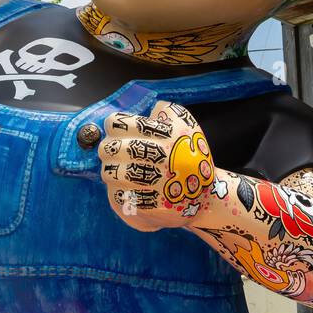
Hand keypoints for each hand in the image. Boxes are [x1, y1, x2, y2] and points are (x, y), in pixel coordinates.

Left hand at [98, 100, 219, 230]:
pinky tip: (126, 185)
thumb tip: (145, 108)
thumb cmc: (190, 155)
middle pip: (112, 148)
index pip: (120, 123)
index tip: (115, 129)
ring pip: (110, 172)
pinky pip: (116, 194)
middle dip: (108, 148)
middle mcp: (160, 156)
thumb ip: (166, 110)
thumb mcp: (186, 124)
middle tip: (112, 150)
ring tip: (119, 168)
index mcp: (166, 134)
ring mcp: (153, 183)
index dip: (113, 124)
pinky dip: (117, 188)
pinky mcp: (147, 204)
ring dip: (110, 169)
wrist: (204, 196)